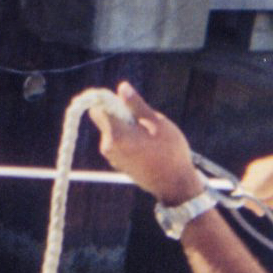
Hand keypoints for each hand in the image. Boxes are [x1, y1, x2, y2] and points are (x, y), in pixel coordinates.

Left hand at [87, 82, 201, 204]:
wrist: (175, 185)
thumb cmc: (169, 151)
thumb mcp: (156, 122)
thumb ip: (136, 104)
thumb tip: (121, 87)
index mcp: (115, 134)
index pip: (97, 109)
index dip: (109, 100)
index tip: (126, 102)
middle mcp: (108, 146)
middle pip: (104, 119)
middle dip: (119, 113)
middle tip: (142, 119)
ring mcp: (112, 157)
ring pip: (112, 130)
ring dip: (125, 127)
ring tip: (149, 136)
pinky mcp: (118, 163)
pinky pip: (118, 143)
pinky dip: (128, 139)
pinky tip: (147, 146)